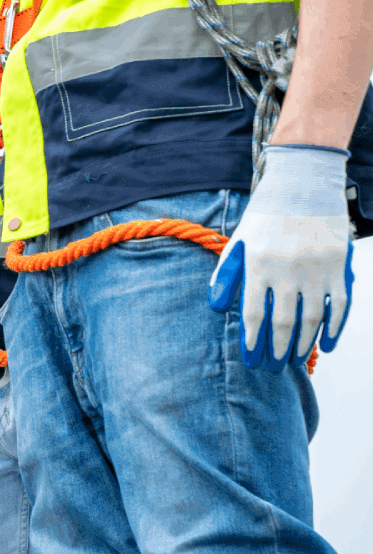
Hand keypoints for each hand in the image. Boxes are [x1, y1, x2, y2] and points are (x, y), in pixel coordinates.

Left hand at [209, 144, 354, 367]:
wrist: (304, 185)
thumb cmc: (265, 215)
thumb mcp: (239, 239)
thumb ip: (226, 273)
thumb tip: (215, 307)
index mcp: (258, 262)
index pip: (253, 312)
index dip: (251, 338)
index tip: (249, 358)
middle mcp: (287, 269)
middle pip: (283, 321)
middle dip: (276, 348)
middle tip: (271, 368)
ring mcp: (316, 269)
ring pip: (311, 318)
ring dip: (301, 344)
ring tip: (292, 361)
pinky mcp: (339, 267)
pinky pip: (338, 306)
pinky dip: (332, 329)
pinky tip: (323, 347)